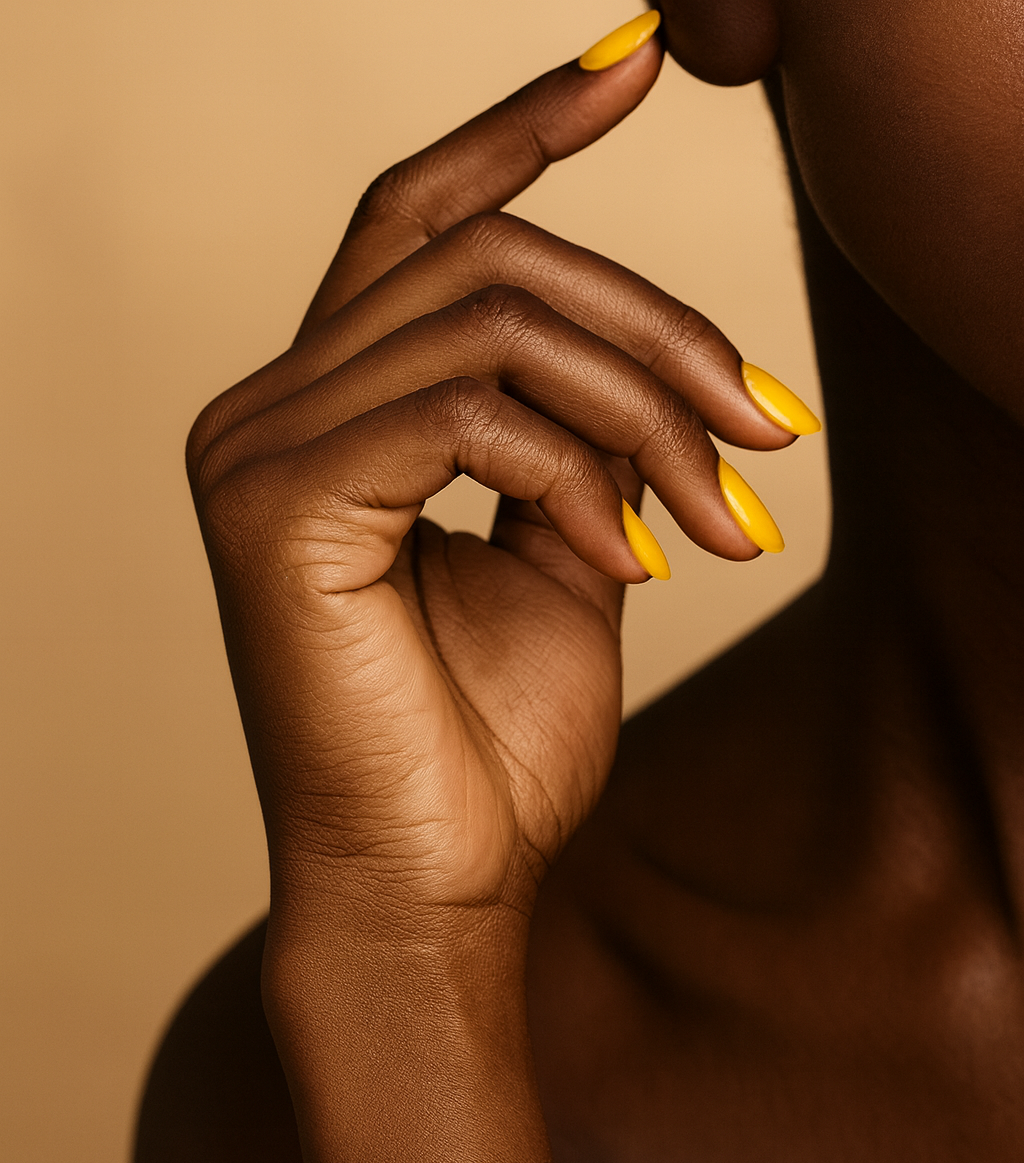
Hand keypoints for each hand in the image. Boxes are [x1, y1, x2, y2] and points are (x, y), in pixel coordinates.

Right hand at [188, 35, 793, 920]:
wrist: (436, 884)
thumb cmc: (492, 746)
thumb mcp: (571, 555)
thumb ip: (589, 441)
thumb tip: (655, 364)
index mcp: (330, 412)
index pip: (419, 217)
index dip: (522, 125)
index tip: (635, 68)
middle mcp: (271, 406)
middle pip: (486, 255)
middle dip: (659, 329)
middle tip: (770, 433)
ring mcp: (256, 444)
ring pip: (491, 315)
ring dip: (644, 406)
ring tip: (721, 518)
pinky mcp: (270, 497)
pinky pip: (466, 405)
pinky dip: (576, 471)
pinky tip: (626, 561)